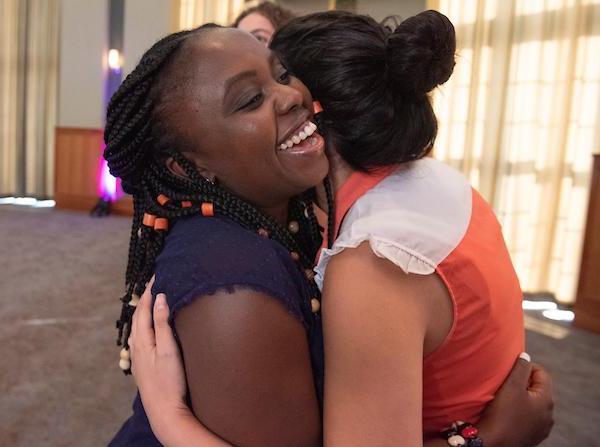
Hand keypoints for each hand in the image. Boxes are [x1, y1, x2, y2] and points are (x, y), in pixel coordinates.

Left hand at [129, 277, 192, 443]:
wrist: (164, 411)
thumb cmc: (170, 381)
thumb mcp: (169, 349)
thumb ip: (162, 323)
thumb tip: (160, 298)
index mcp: (142, 339)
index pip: (144, 307)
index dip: (150, 290)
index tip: (157, 274)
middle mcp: (136, 346)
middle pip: (139, 315)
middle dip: (146, 297)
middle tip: (155, 282)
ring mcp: (138, 357)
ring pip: (138, 326)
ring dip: (144, 311)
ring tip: (152, 299)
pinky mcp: (142, 365)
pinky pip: (140, 336)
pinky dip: (145, 324)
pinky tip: (149, 328)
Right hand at [478, 353, 553, 446]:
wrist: (493, 442)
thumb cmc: (502, 413)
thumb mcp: (511, 385)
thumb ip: (521, 367)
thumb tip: (526, 355)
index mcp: (547, 400)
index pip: (542, 373)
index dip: (525, 367)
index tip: (509, 370)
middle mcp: (549, 415)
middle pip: (538, 389)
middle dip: (523, 383)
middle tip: (505, 384)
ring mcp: (541, 428)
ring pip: (533, 404)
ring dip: (521, 398)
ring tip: (505, 398)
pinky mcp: (532, 436)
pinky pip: (528, 417)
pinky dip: (520, 411)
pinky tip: (507, 413)